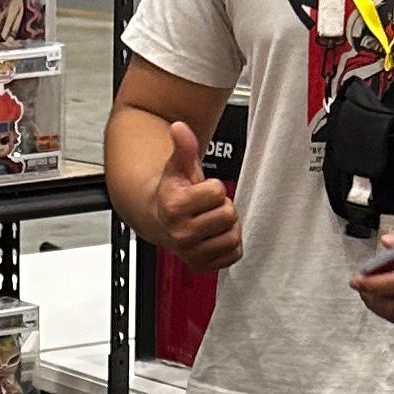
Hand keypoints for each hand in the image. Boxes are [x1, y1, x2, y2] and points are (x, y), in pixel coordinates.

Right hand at [153, 120, 242, 274]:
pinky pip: (233, 254)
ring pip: (232, 237)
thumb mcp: (178, 167)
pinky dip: (229, 245)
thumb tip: (179, 127)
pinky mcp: (201, 265)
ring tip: (211, 221)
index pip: (218, 192)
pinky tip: (214, 236)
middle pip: (228, 215)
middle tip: (207, 207)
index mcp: (174, 207)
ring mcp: (191, 252)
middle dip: (221, 208)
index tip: (200, 191)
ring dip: (227, 228)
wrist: (159, 219)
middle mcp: (181, 233)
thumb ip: (183, 146)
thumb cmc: (172, 193)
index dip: (213, 188)